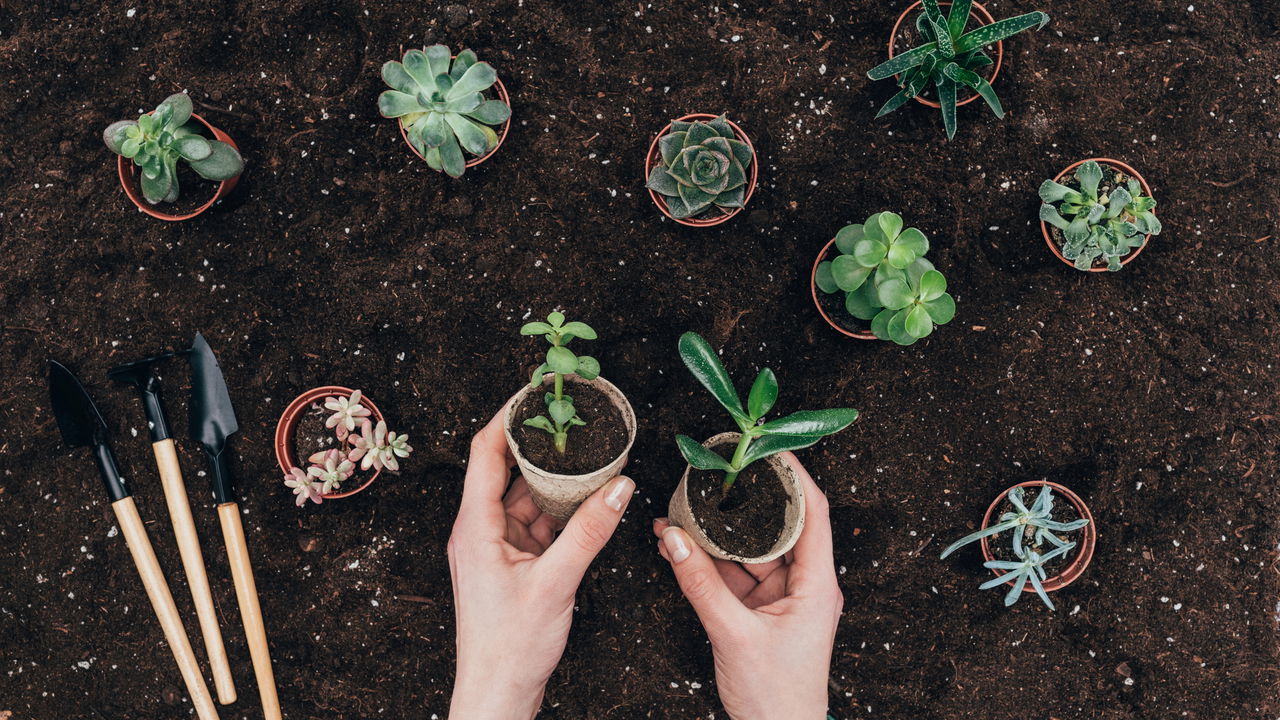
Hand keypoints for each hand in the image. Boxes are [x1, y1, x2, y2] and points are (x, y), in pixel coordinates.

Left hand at [447, 408, 634, 719]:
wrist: (498, 694)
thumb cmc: (511, 647)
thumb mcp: (557, 583)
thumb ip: (590, 531)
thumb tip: (621, 486)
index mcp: (474, 527)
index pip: (485, 453)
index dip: (506, 417)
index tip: (533, 391)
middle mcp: (478, 531)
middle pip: (506, 470)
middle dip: (539, 444)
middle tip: (571, 416)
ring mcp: (493, 548)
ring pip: (525, 498)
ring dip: (554, 479)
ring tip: (588, 453)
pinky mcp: (509, 564)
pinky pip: (535, 524)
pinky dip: (559, 511)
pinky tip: (587, 500)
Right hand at [654, 453, 841, 719]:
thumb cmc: (776, 699)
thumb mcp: (733, 635)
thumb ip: (700, 584)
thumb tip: (673, 538)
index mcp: (818, 585)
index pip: (813, 513)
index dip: (794, 476)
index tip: (768, 448)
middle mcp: (806, 585)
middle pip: (779, 526)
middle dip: (745, 499)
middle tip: (718, 471)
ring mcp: (783, 597)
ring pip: (752, 549)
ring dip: (720, 532)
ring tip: (685, 508)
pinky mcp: (761, 611)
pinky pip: (735, 574)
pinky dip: (710, 561)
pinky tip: (682, 545)